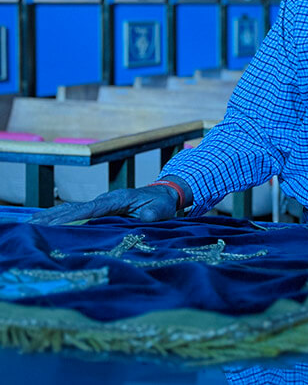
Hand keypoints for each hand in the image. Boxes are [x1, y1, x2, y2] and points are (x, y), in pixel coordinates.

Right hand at [28, 186, 177, 224]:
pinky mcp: (101, 208)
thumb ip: (152, 214)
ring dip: (52, 216)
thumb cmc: (163, 203)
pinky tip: (46, 221)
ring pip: (73, 209)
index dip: (74, 216)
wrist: (165, 193)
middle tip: (32, 224)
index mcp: (118, 199)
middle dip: (54, 216)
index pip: (92, 209)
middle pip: (76, 208)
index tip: (56, 223)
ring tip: (31, 223)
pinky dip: (60, 216)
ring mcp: (102, 203)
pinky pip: (77, 212)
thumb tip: (144, 217)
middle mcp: (106, 199)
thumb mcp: (162, 210)